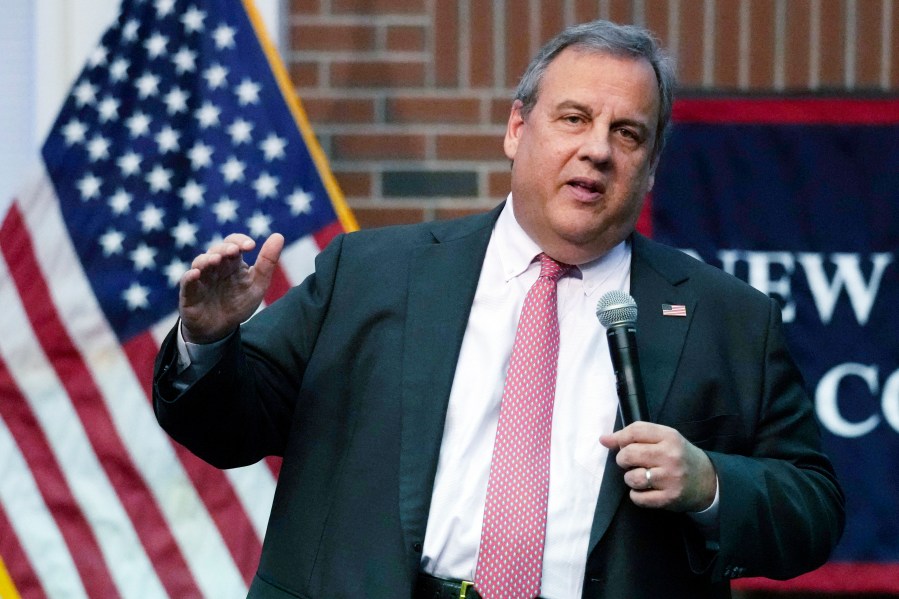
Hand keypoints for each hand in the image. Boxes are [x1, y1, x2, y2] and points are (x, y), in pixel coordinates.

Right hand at [179, 233, 284, 343]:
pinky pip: (186, 282)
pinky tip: (196, 274)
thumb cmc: (238, 303)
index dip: (239, 241)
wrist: (221, 329)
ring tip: (216, 260)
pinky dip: (189, 276)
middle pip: (217, 250)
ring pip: (200, 262)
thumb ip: (267, 261)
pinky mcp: (189, 293)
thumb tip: (278, 235)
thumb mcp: (257, 284)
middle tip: (234, 251)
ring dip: (207, 259)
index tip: (250, 246)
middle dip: (224, 249)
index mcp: (232, 263)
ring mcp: (201, 278)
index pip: (233, 243)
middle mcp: (215, 266)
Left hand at [599, 421, 716, 511]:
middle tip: (629, 462)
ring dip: (630, 478)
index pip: (635, 430)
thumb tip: (604, 439)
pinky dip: (636, 495)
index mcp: (670, 437)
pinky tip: (645, 490)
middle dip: (622, 459)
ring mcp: (670, 478)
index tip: (616, 443)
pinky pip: (638, 497)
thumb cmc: (680, 457)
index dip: (620, 437)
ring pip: (631, 477)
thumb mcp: (665, 439)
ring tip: (639, 476)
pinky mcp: (669, 498)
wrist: (708, 481)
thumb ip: (636, 436)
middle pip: (629, 454)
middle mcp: (670, 456)